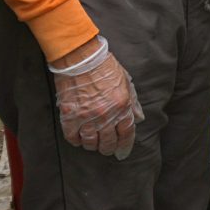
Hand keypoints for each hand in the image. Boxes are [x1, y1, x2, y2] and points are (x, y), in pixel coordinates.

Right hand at [50, 38, 141, 156]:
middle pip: (108, 142)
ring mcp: (87, 117)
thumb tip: (139, 118)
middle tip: (106, 148)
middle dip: (109, 148)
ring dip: (93, 145)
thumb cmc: (104, 66)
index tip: (122, 152)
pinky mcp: (70, 116)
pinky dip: (76, 140)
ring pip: (91, 143)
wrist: (80, 57)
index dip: (125, 146)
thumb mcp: (125, 82)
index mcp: (122, 106)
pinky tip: (79, 136)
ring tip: (93, 142)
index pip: (126, 134)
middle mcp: (105, 115)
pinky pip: (73, 137)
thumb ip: (133, 102)